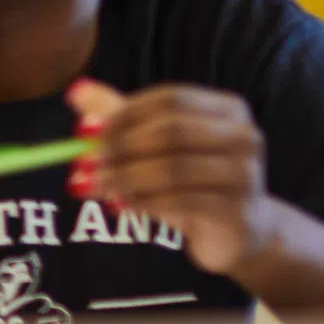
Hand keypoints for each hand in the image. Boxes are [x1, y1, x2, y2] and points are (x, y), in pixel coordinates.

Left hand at [67, 78, 279, 275]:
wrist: (240, 232)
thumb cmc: (195, 180)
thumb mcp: (157, 145)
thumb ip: (121, 116)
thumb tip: (76, 91)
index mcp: (228, 109)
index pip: (170, 100)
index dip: (124, 112)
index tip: (84, 130)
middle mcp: (244, 137)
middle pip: (172, 131)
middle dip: (120, 145)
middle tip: (82, 161)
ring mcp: (246, 175)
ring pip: (174, 168)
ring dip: (123, 176)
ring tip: (90, 185)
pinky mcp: (238, 212)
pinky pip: (182, 202)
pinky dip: (143, 201)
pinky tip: (118, 204)